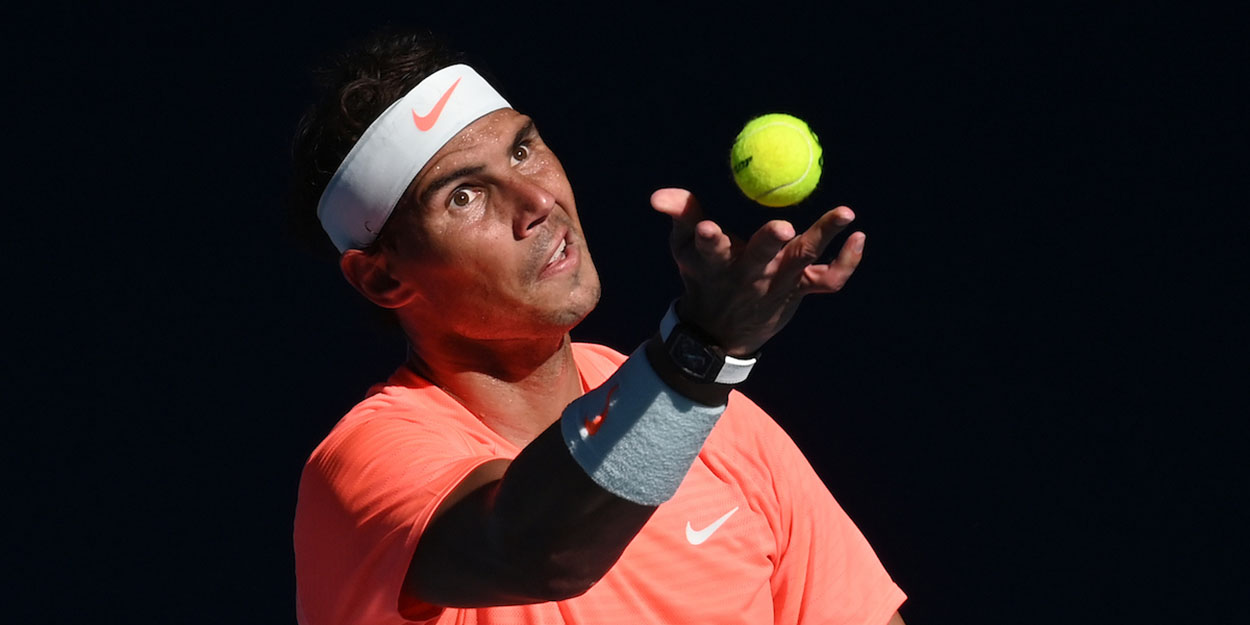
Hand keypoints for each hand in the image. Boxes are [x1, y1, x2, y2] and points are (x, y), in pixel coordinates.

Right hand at [650, 188, 865, 356]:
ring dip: (823, 236)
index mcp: (715, 264)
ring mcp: (778, 285)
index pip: (709, 250)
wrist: (719, 332)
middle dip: (770, 242)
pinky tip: (858, 236)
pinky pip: (830, 280)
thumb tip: (658, 197)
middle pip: (761, 258)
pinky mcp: (800, 291)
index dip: (708, 240)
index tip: (707, 227)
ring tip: (846, 212)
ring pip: (803, 261)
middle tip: (783, 226)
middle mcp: (748, 275)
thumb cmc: (703, 275)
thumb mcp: (683, 249)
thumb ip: (680, 215)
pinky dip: (848, 261)